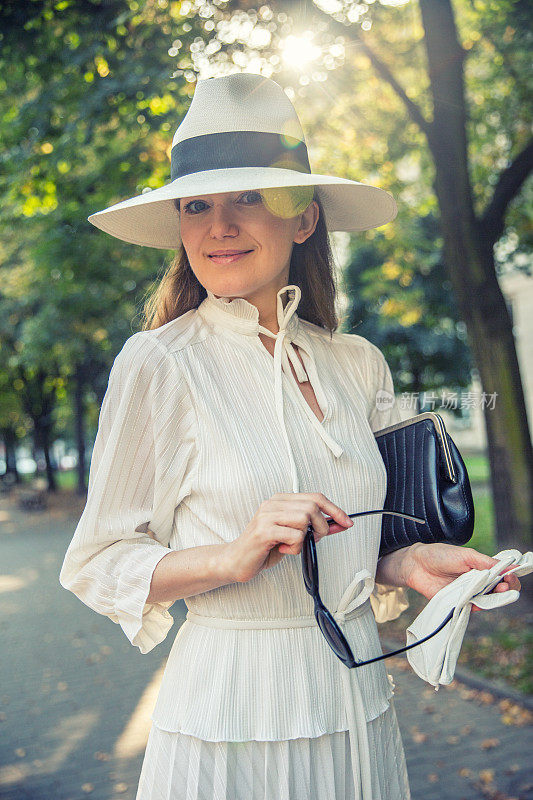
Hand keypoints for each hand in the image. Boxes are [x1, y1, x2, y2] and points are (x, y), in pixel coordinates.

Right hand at [225, 492, 352, 582]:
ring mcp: (267, 516)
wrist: (235, 561)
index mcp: (280, 500)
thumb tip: (339, 524)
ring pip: (304, 518)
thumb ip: (313, 528)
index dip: (335, 509)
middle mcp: (273, 503)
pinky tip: (283, 550)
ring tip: (293, 546)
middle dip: (321, 527)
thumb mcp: (293, 535)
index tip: (347, 522)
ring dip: (306, 538)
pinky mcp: (264, 531)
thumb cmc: (264, 548)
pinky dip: (295, 547)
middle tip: (313, 540)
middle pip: (312, 506)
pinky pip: (294, 535)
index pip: (315, 497)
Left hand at [404, 543, 521, 611]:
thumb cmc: (441, 555)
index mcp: (482, 569)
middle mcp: (478, 583)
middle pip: (499, 591)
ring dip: (494, 598)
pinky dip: (478, 605)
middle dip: (506, 589)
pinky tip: (479, 601)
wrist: (417, 564)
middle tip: (505, 585)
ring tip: (497, 590)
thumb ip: (487, 562)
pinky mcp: (458, 603)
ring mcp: (469, 594)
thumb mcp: (466, 555)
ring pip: (487, 601)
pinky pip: (472, 608)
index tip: (510, 576)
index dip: (510, 578)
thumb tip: (510, 567)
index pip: (503, 576)